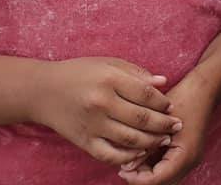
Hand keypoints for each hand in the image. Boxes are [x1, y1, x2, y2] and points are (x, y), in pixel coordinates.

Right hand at [31, 57, 182, 165]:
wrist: (42, 91)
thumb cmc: (80, 73)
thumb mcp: (108, 64)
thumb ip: (136, 73)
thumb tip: (163, 82)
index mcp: (109, 80)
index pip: (145, 94)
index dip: (162, 102)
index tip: (171, 106)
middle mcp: (101, 103)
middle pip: (141, 118)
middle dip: (164, 124)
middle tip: (177, 125)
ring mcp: (92, 125)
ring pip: (130, 139)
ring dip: (152, 141)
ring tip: (164, 139)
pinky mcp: (83, 141)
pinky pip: (110, 155)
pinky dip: (128, 157)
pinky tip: (141, 152)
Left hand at [117, 72, 215, 184]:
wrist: (203, 88)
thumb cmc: (184, 99)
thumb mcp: (160, 122)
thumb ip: (145, 145)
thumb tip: (126, 166)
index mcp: (185, 155)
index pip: (157, 180)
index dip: (136, 178)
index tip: (122, 169)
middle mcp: (190, 162)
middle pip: (161, 183)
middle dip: (141, 178)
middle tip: (124, 166)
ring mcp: (190, 159)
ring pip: (164, 178)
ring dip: (147, 173)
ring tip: (132, 160)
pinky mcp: (187, 154)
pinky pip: (168, 168)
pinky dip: (154, 166)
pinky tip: (143, 154)